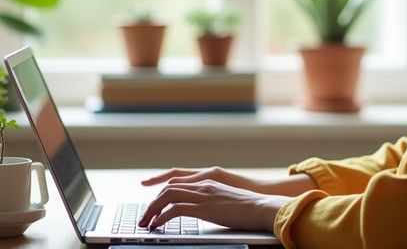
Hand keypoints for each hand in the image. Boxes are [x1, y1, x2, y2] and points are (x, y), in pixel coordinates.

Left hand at [138, 178, 289, 231]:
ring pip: (167, 196)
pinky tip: (157, 225)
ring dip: (152, 210)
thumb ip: (213, 200)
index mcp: (208, 181)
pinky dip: (162, 217)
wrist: (262, 206)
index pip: (177, 181)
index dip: (160, 189)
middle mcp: (203, 184)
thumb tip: (206, 209)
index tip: (150, 201)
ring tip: (146, 222)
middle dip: (152, 202)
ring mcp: (203, 194)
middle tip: (144, 216)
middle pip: (168, 187)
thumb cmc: (250, 207)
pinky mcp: (204, 207)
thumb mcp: (227, 199)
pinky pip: (175, 210)